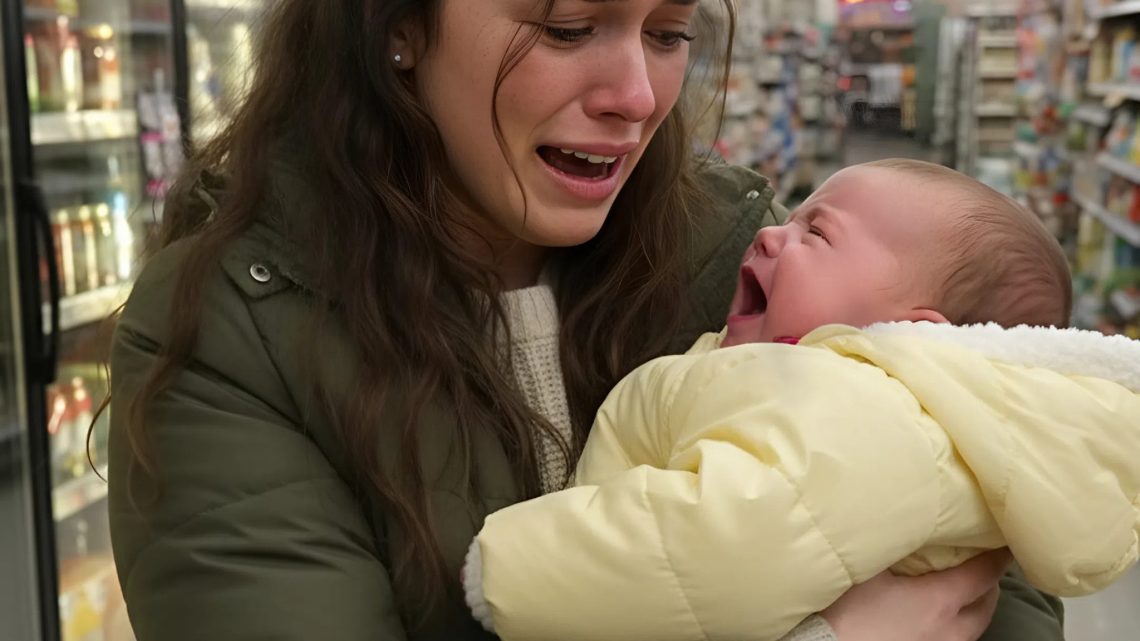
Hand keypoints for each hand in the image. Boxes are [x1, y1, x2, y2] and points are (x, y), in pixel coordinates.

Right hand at [821, 549, 1011, 640]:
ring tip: (958, 589)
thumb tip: (899, 511)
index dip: (997, 555)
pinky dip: (954, 624)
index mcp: (940, 602)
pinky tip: (935, 617)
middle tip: (979, 563)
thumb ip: (891, 542)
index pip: (984, 574)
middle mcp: (950, 631)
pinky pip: (954, 640)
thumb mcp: (866, 567)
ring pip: (972, 628)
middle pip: (986, 606)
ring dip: (971, 606)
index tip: (1004, 540)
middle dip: (987, 583)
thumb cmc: (844, 612)